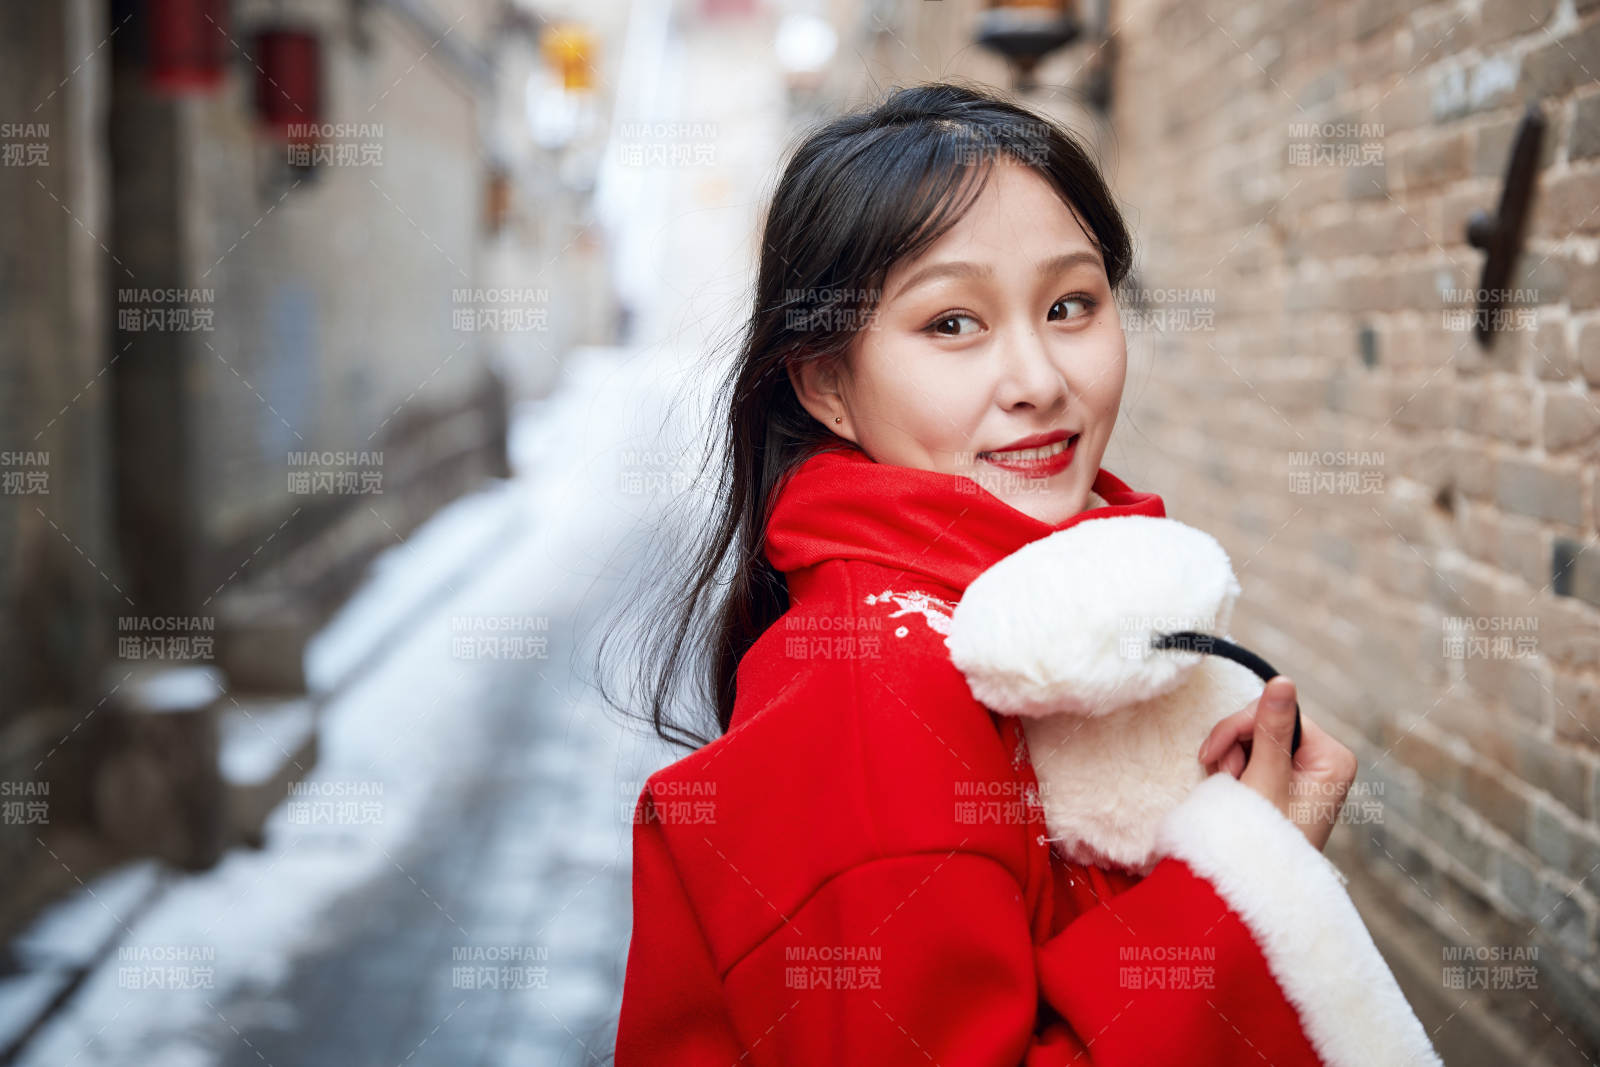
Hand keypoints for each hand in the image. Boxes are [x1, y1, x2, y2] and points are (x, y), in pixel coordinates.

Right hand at [1195, 676, 1358, 851]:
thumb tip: (1283, 680)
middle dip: (1235, 748)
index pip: (1279, 713)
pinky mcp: (1285, 782)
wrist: (1248, 892)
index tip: (1212, 756)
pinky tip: (1229, 790)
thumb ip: (1271, 731)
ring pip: (1253, 739)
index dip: (1240, 728)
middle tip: (1223, 779)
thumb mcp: (1265, 782)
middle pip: (1266, 723)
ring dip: (1230, 760)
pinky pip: (1251, 756)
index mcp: (1332, 758)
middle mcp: (1324, 761)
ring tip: (1227, 790)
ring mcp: (1305, 772)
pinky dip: (1232, 770)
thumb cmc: (1262, 845)